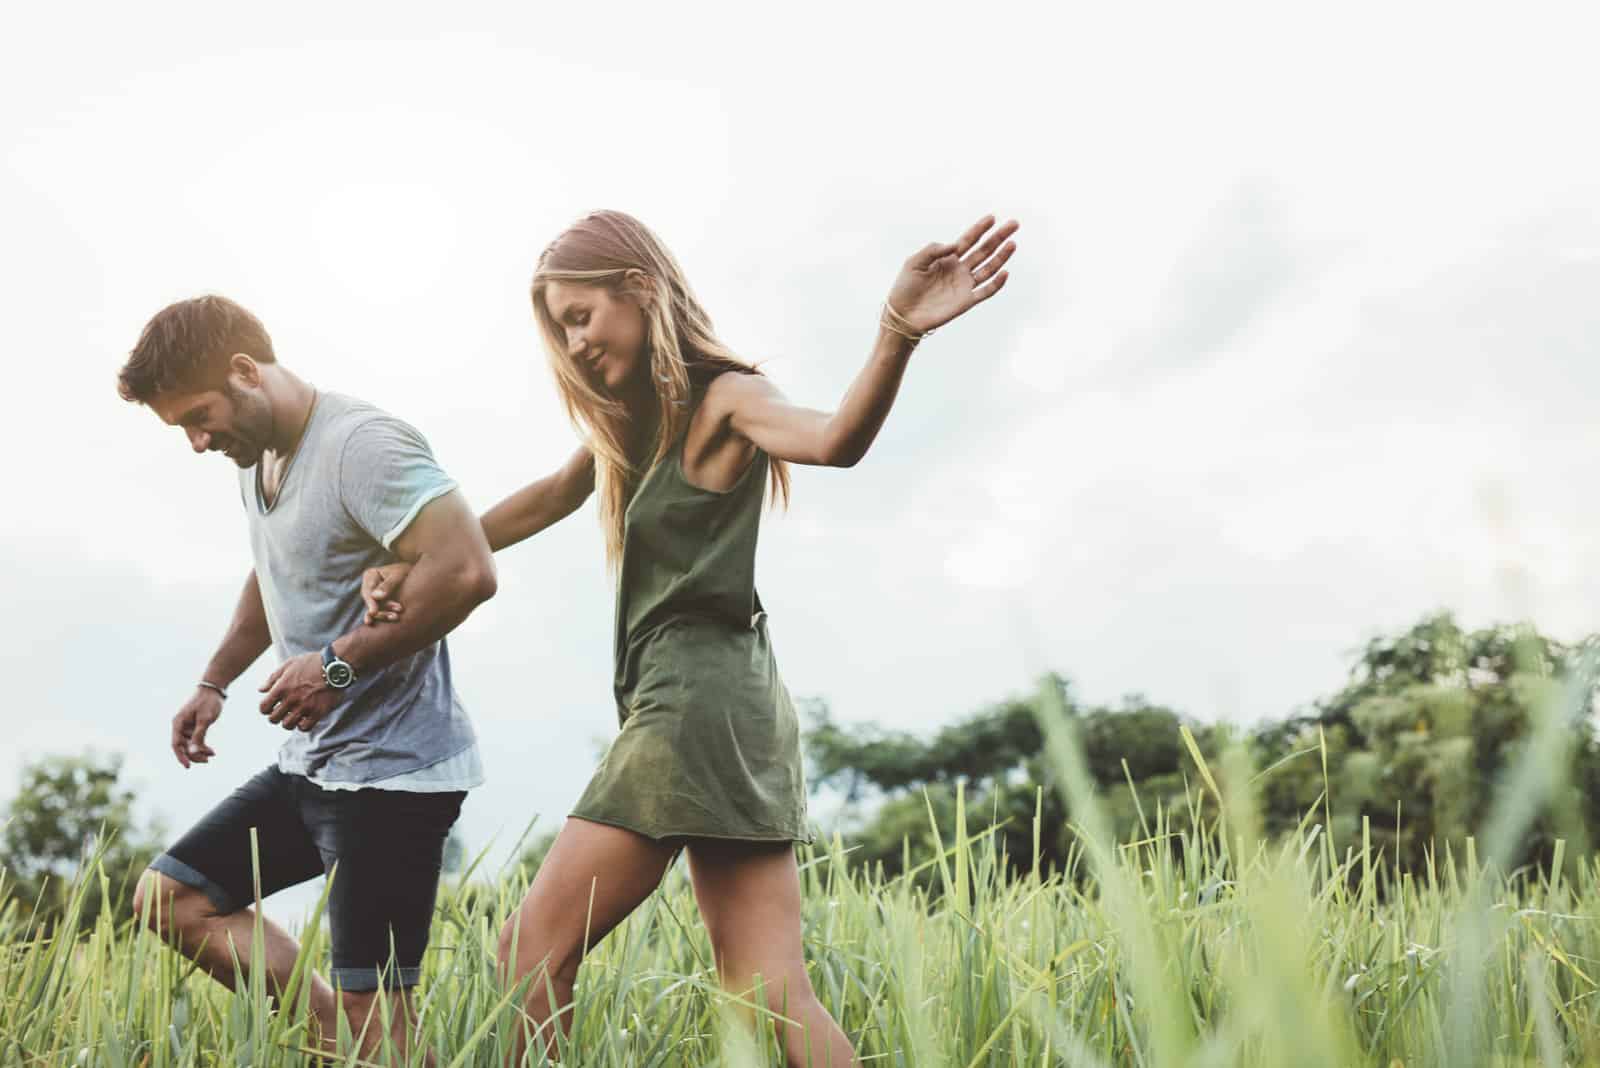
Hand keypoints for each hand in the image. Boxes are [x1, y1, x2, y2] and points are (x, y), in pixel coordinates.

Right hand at [171, 688, 222, 767]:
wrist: (214, 689)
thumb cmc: (208, 702)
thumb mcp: (205, 719)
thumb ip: (199, 735)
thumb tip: (193, 752)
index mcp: (178, 723)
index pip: (176, 744)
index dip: (181, 756)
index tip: (188, 766)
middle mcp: (180, 726)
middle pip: (183, 746)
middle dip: (193, 755)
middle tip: (206, 761)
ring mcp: (187, 727)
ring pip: (190, 745)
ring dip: (199, 751)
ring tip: (211, 755)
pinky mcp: (195, 727)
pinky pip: (196, 740)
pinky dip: (203, 746)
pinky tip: (212, 752)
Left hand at [258, 652, 339, 732]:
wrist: (336, 666)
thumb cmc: (312, 663)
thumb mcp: (289, 664)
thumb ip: (273, 678)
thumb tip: (261, 690)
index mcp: (281, 687)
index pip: (263, 708)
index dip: (265, 709)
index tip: (271, 707)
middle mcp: (291, 699)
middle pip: (273, 719)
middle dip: (276, 716)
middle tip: (283, 712)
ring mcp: (305, 707)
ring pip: (287, 725)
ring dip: (289, 722)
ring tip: (294, 716)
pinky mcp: (318, 712)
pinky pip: (305, 728)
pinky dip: (303, 725)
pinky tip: (305, 718)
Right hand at [361, 561, 413, 623]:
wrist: (417, 574)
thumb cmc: (407, 571)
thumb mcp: (398, 575)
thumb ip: (387, 585)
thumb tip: (375, 597)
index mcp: (370, 575)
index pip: (368, 591)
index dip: (370, 602)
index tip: (374, 611)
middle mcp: (370, 587)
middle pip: (370, 601)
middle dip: (379, 610)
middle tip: (391, 616)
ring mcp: (375, 596)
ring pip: (376, 608)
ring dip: (384, 614)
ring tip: (396, 617)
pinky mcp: (382, 604)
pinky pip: (381, 612)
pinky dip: (386, 616)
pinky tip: (389, 621)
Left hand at [886, 215, 1018, 333]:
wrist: (903, 315)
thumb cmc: (905, 287)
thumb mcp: (914, 262)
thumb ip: (934, 250)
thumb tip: (956, 245)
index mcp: (947, 258)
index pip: (968, 240)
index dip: (980, 229)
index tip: (992, 218)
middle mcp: (959, 270)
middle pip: (984, 250)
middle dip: (999, 237)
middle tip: (1014, 224)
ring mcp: (964, 285)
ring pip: (989, 268)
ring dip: (1002, 256)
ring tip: (1012, 243)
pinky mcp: (966, 301)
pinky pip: (986, 291)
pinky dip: (997, 283)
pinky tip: (1005, 272)